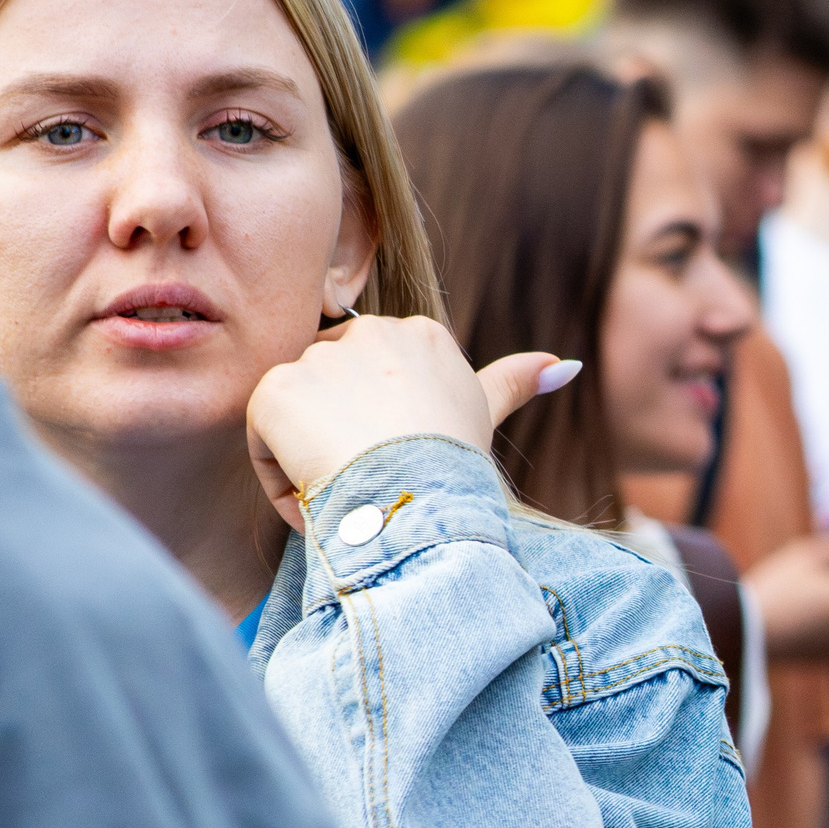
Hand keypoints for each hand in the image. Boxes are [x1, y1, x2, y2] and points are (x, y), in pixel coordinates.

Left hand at [245, 314, 567, 530]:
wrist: (420, 494)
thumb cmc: (457, 464)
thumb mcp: (487, 414)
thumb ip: (516, 381)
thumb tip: (565, 363)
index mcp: (420, 334)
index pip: (376, 379)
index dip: (382, 428)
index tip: (402, 462)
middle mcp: (368, 332)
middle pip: (334, 392)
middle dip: (342, 439)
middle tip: (372, 482)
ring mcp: (319, 358)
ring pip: (297, 418)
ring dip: (312, 462)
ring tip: (347, 495)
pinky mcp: (276, 388)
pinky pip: (263, 439)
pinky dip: (282, 478)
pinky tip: (319, 496)